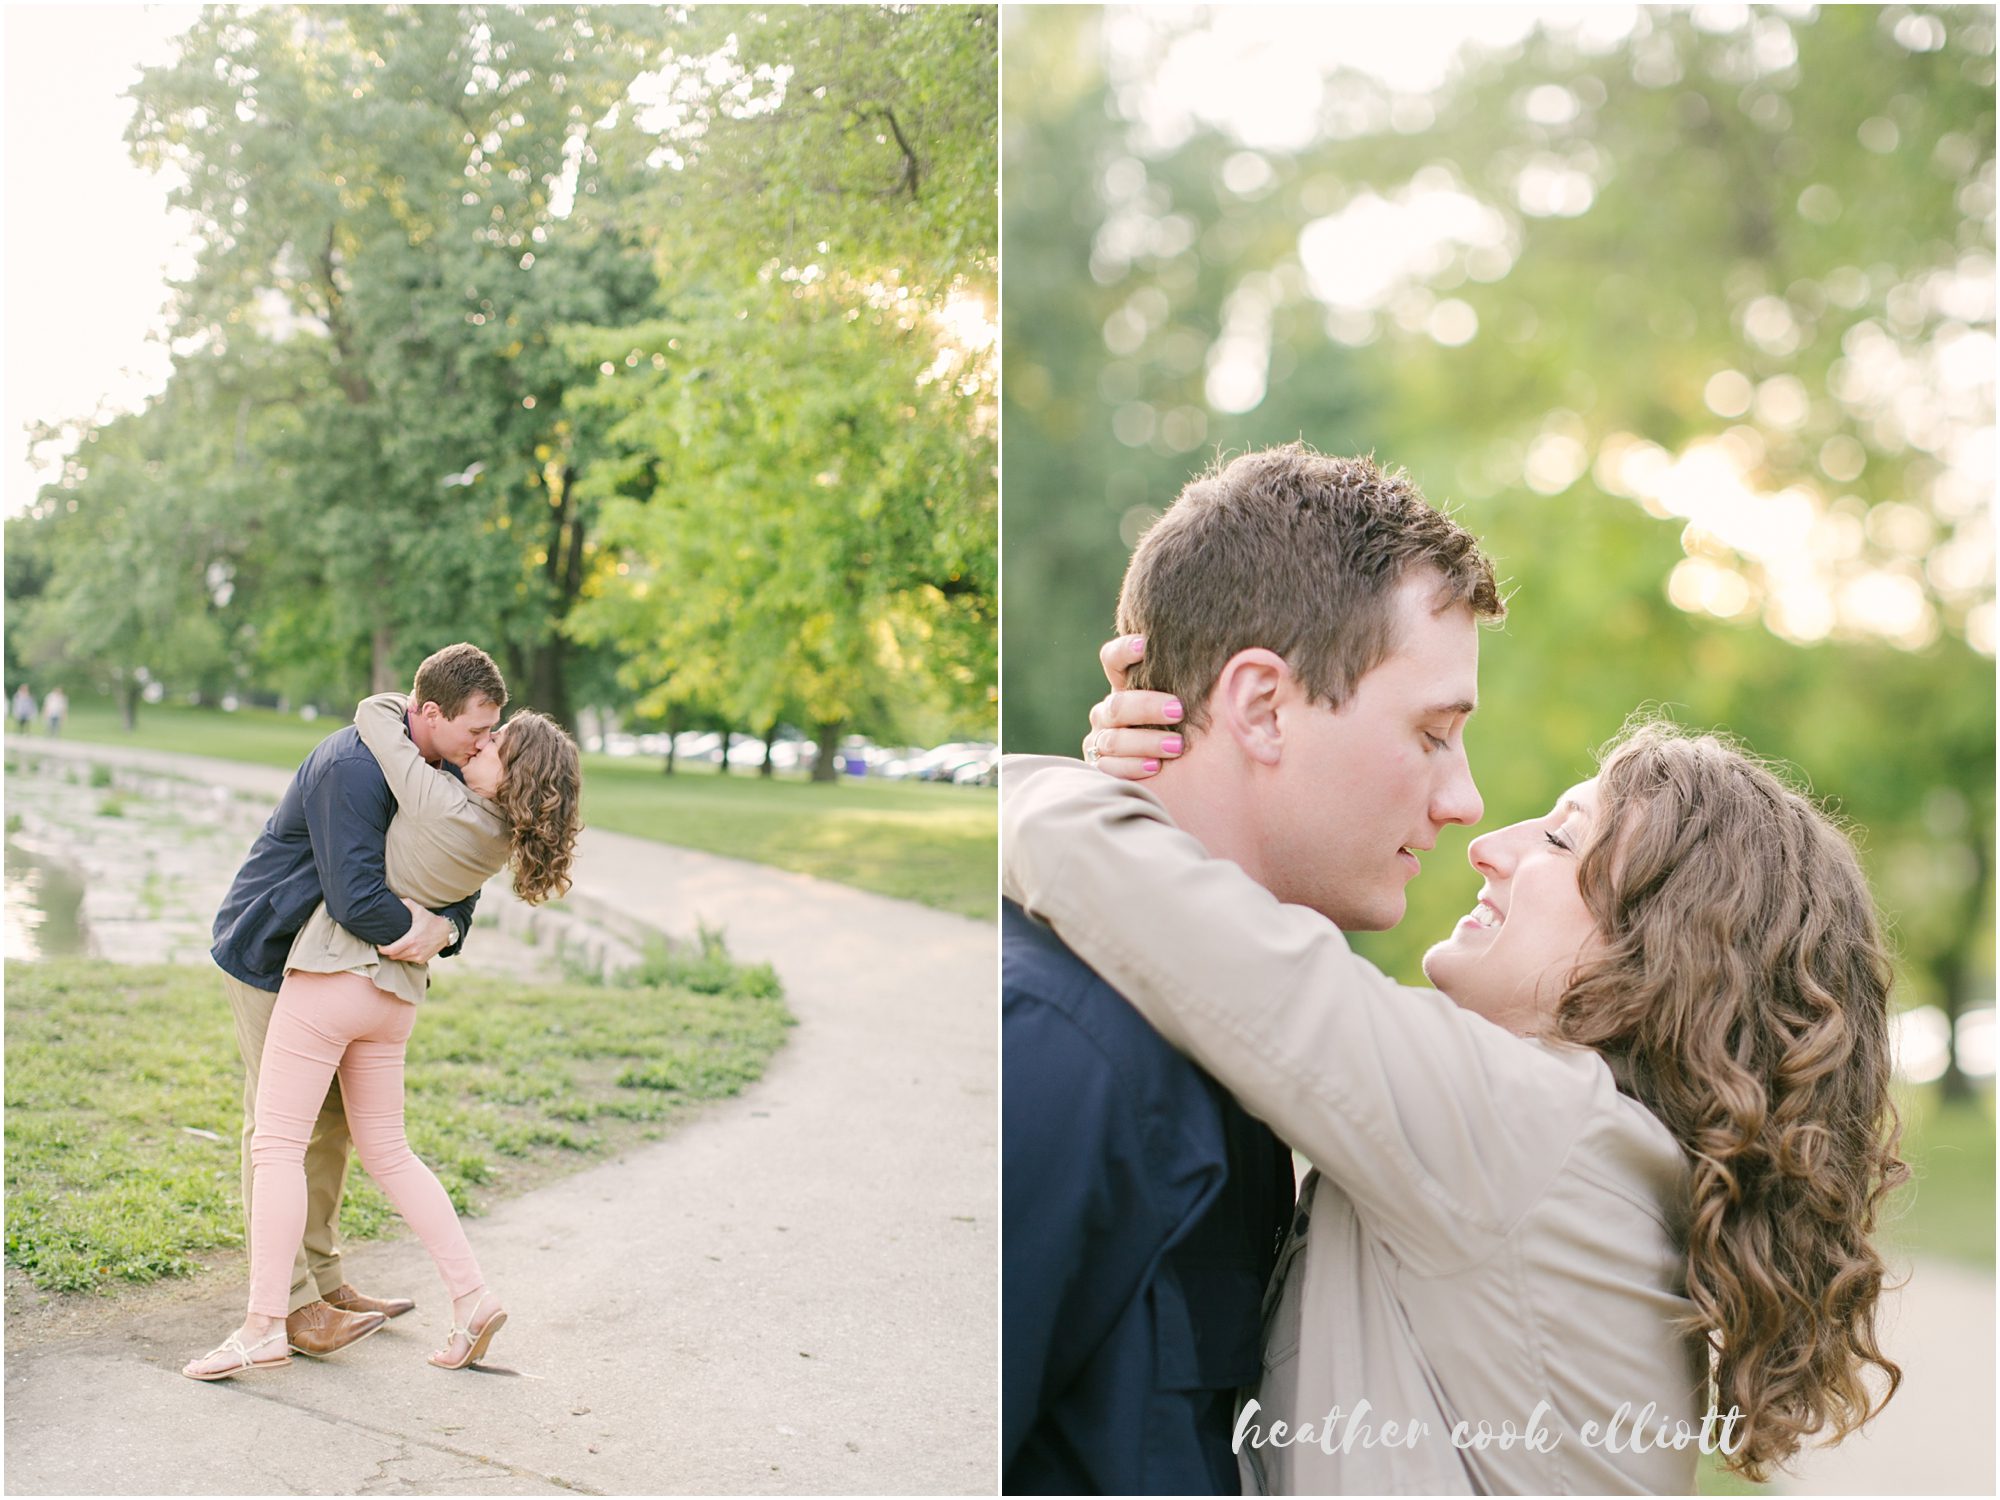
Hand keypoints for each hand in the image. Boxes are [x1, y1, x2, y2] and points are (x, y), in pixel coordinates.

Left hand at [379, 899, 451, 962]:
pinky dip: (404, 956)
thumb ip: (406, 903)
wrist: (446, 931)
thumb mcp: (419, 909)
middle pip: (393, 956)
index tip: (379, 945)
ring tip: (394, 947)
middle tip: (386, 945)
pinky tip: (404, 950)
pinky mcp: (422, 959)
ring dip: (396, 954)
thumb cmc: (431, 920)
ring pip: (400, 959)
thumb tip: (396, 898)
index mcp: (410, 940)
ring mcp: (419, 956)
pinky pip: (408, 960)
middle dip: (388, 951)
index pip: (390, 950)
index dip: (382, 949)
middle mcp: (414, 950)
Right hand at [1080, 634, 1186, 780]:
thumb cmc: (1184, 725)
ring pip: (1113, 739)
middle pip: (1116, 704)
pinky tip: (1155, 767)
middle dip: (1146, 706)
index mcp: (1123, 686)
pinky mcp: (1102, 767)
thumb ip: (1194, 683)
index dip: (1123, 650)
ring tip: (1177, 746)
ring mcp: (1101, 739)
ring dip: (1145, 741)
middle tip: (1178, 710)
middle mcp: (1108, 711)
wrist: (1170, 768)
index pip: (1111, 659)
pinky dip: (1132, 766)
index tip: (1145, 645)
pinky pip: (1108, 767)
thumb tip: (1239, 662)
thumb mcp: (1186, 701)